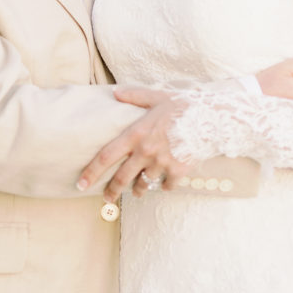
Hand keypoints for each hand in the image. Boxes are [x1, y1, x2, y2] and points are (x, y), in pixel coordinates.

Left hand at [77, 88, 192, 202]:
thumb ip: (134, 96)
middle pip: (122, 178)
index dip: (92, 171)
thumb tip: (115, 93)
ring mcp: (162, 163)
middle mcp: (145, 151)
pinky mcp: (178, 171)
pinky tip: (164, 184)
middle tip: (106, 199)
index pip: (107, 156)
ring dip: (138, 190)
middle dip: (111, 191)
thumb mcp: (157, 95)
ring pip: (143, 184)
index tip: (81, 183)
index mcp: (136, 134)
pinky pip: (166, 186)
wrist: (211, 117)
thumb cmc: (183, 104)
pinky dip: (164, 186)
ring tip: (136, 192)